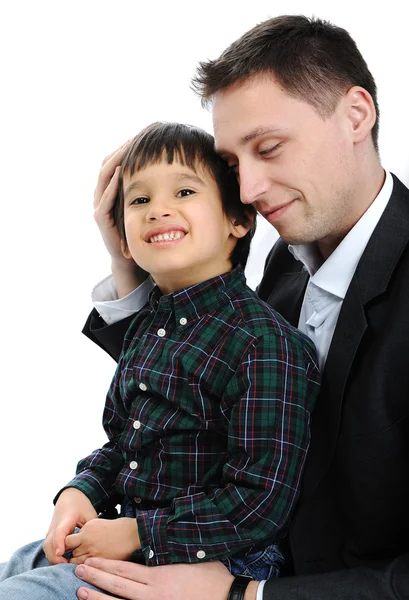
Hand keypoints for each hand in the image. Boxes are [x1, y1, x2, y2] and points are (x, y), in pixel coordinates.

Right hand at [43, 488, 97, 564]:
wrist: (70, 497)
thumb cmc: (82, 506)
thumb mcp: (89, 514)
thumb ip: (90, 530)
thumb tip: (92, 548)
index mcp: (66, 519)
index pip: (59, 532)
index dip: (59, 543)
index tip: (61, 553)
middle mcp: (55, 526)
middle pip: (48, 544)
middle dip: (54, 557)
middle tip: (67, 566)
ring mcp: (51, 531)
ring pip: (46, 548)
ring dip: (53, 558)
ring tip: (66, 566)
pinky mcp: (51, 535)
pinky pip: (48, 548)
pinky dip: (53, 556)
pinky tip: (63, 562)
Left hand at [66, 517, 139, 564]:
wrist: (132, 533)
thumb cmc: (117, 527)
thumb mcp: (98, 523)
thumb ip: (86, 532)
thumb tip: (76, 541)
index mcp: (87, 528)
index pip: (67, 540)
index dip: (68, 545)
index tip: (72, 547)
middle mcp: (87, 539)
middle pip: (71, 552)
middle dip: (73, 554)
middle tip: (79, 555)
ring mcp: (93, 551)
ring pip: (76, 562)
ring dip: (78, 562)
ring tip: (86, 561)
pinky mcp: (100, 561)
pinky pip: (87, 567)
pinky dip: (87, 568)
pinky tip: (92, 565)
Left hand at [75, 558, 237, 599]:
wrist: (228, 599)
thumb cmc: (211, 578)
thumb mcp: (189, 561)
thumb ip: (168, 557)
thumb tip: (154, 548)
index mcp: (158, 577)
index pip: (124, 571)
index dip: (104, 567)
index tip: (89, 562)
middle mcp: (152, 595)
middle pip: (117, 587)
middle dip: (95, 579)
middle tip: (77, 573)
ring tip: (81, 593)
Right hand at [94, 143, 147, 296]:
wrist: (132, 261)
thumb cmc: (144, 232)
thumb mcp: (150, 206)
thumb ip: (157, 189)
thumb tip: (180, 171)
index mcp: (115, 189)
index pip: (117, 161)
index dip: (127, 147)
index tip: (142, 134)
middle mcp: (104, 194)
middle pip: (108, 163)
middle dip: (121, 149)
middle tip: (135, 136)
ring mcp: (101, 205)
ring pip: (103, 177)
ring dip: (115, 161)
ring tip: (128, 149)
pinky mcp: (102, 219)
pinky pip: (104, 199)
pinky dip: (112, 185)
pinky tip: (122, 173)